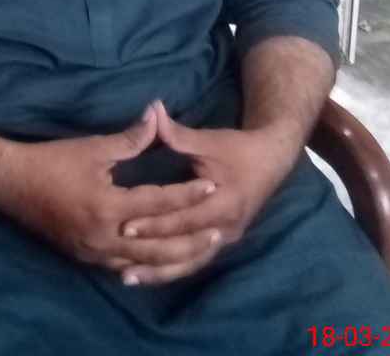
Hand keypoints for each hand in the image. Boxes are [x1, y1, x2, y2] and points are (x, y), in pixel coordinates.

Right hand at [1, 107, 219, 272]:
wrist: (12, 185)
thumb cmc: (53, 161)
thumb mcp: (93, 148)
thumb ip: (130, 139)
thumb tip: (156, 115)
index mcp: (107, 207)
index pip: (158, 203)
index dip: (187, 194)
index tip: (212, 186)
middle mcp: (103, 237)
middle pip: (157, 245)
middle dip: (189, 240)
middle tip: (218, 233)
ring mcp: (93, 252)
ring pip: (142, 262)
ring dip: (172, 257)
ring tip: (198, 251)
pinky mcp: (85, 258)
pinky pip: (123, 266)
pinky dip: (146, 265)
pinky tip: (161, 261)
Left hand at [116, 100, 298, 284]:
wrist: (271, 160)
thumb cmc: (238, 148)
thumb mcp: (210, 141)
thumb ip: (178, 134)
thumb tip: (152, 110)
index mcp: (226, 204)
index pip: (185, 220)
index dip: (156, 223)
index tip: (126, 226)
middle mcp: (226, 230)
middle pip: (184, 247)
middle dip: (151, 251)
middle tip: (119, 254)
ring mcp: (225, 240)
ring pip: (190, 263)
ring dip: (159, 272)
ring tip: (127, 278)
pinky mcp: (221, 243)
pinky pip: (194, 261)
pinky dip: (172, 270)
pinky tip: (148, 275)